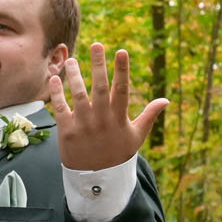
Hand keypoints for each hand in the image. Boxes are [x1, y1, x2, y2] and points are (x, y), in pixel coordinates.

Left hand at [48, 43, 167, 171]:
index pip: (122, 89)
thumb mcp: (137, 135)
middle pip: (100, 87)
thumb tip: (166, 100)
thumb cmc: (118, 153)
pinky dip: (57, 94)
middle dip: (99, 65)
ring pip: (79, 95)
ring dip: (75, 76)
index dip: (122, 70)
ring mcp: (84, 125)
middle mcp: (102, 119)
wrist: (97, 177)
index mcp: (119, 117)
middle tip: (97, 44)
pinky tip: (54, 79)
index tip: (122, 51)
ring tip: (72, 59)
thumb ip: (149, 115)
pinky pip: (60, 109)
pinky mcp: (67, 132)